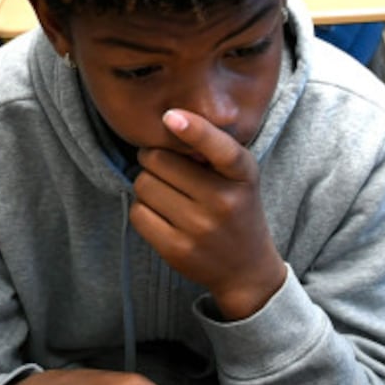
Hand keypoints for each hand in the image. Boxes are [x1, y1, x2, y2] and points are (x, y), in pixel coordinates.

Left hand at [132, 109, 287, 320]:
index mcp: (242, 175)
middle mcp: (223, 202)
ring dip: (146, 184)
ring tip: (166, 192)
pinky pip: (138, 213)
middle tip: (165, 168)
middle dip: (154, 159)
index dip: (194, 129)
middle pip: (158, 160)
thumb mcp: (240, 176)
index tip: (170, 116)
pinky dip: (142, 208)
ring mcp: (199, 228)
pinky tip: (160, 213)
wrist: (246, 269)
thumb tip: (168, 122)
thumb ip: (213, 148)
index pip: (222, 149)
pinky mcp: (176, 250)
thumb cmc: (237, 208)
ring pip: (143, 185)